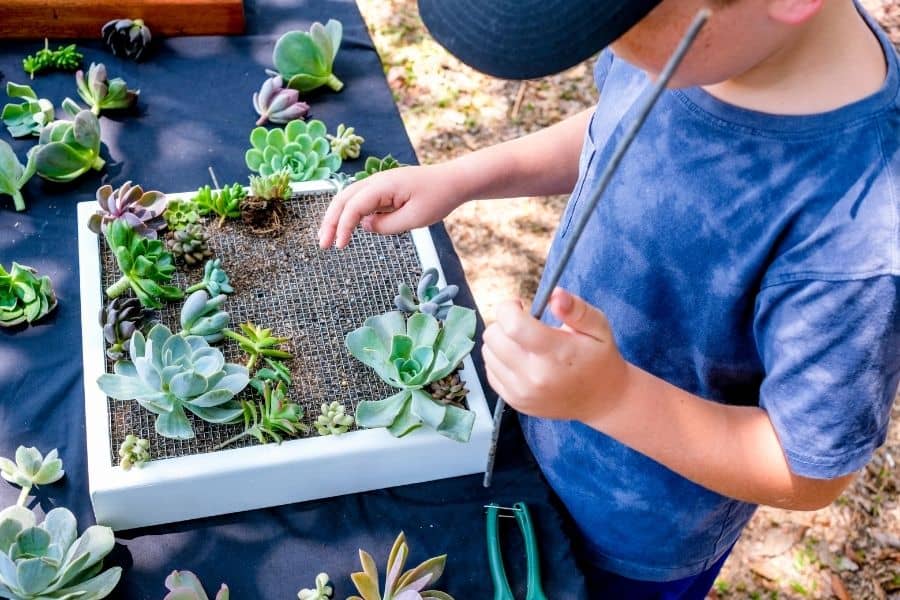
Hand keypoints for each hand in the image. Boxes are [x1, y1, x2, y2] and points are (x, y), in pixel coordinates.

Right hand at [317, 163, 464, 248]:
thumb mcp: (414, 218)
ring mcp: (378, 184)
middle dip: (330, 221)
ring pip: (348, 198)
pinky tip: (347, 229)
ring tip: (328, 238)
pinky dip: (349, 214)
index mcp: (383, 185)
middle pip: (343, 199)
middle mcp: (376, 180)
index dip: (343, 227)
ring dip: (336, 217)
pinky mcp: (383, 190)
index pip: (354, 206)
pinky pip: (360, 201)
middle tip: (323, 244)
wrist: (453, 181)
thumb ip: (386, 225)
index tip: (339, 246)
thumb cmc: (438, 198)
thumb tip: (365, 226)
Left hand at [482, 288, 629, 421]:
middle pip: (493, 337)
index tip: (520, 305)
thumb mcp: (598, 327)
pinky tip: (519, 358)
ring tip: (522, 341)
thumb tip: (555, 295)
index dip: (508, 308)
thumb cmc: (599, 358)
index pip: (512, 325)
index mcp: (555, 354)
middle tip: (523, 323)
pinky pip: (490, 371)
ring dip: (500, 341)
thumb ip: (576, 309)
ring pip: (487, 353)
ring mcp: (521, 392)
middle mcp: (533, 376)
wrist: (602, 401)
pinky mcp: (514, 401)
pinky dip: (499, 360)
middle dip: (503, 322)